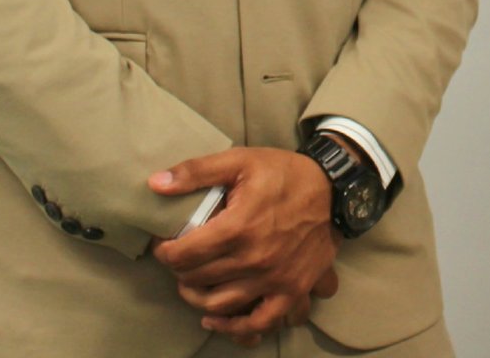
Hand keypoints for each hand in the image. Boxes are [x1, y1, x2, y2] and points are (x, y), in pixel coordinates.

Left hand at [148, 147, 340, 343]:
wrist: (334, 189)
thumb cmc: (284, 174)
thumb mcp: (240, 161)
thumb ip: (196, 172)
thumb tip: (155, 184)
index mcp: (239, 227)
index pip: (184, 254)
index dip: (165, 251)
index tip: (164, 244)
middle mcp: (254, 259)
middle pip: (197, 279)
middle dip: (180, 269)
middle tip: (179, 257)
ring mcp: (274, 279)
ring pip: (219, 305)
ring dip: (196, 297)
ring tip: (192, 283)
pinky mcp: (292, 291)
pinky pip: (259, 323)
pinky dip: (234, 328)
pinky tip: (216, 319)